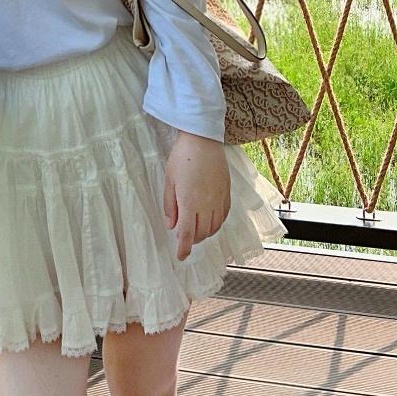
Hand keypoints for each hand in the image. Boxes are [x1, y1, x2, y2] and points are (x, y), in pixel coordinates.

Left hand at [163, 132, 230, 258]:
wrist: (203, 139)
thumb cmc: (182, 157)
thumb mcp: (169, 179)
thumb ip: (170, 204)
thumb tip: (171, 226)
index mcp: (189, 202)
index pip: (187, 234)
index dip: (184, 248)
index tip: (181, 257)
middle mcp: (206, 204)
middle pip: (202, 233)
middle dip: (193, 240)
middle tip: (185, 237)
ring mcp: (218, 199)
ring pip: (214, 227)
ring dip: (205, 233)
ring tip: (196, 229)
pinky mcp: (227, 192)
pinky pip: (223, 216)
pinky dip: (216, 224)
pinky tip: (210, 220)